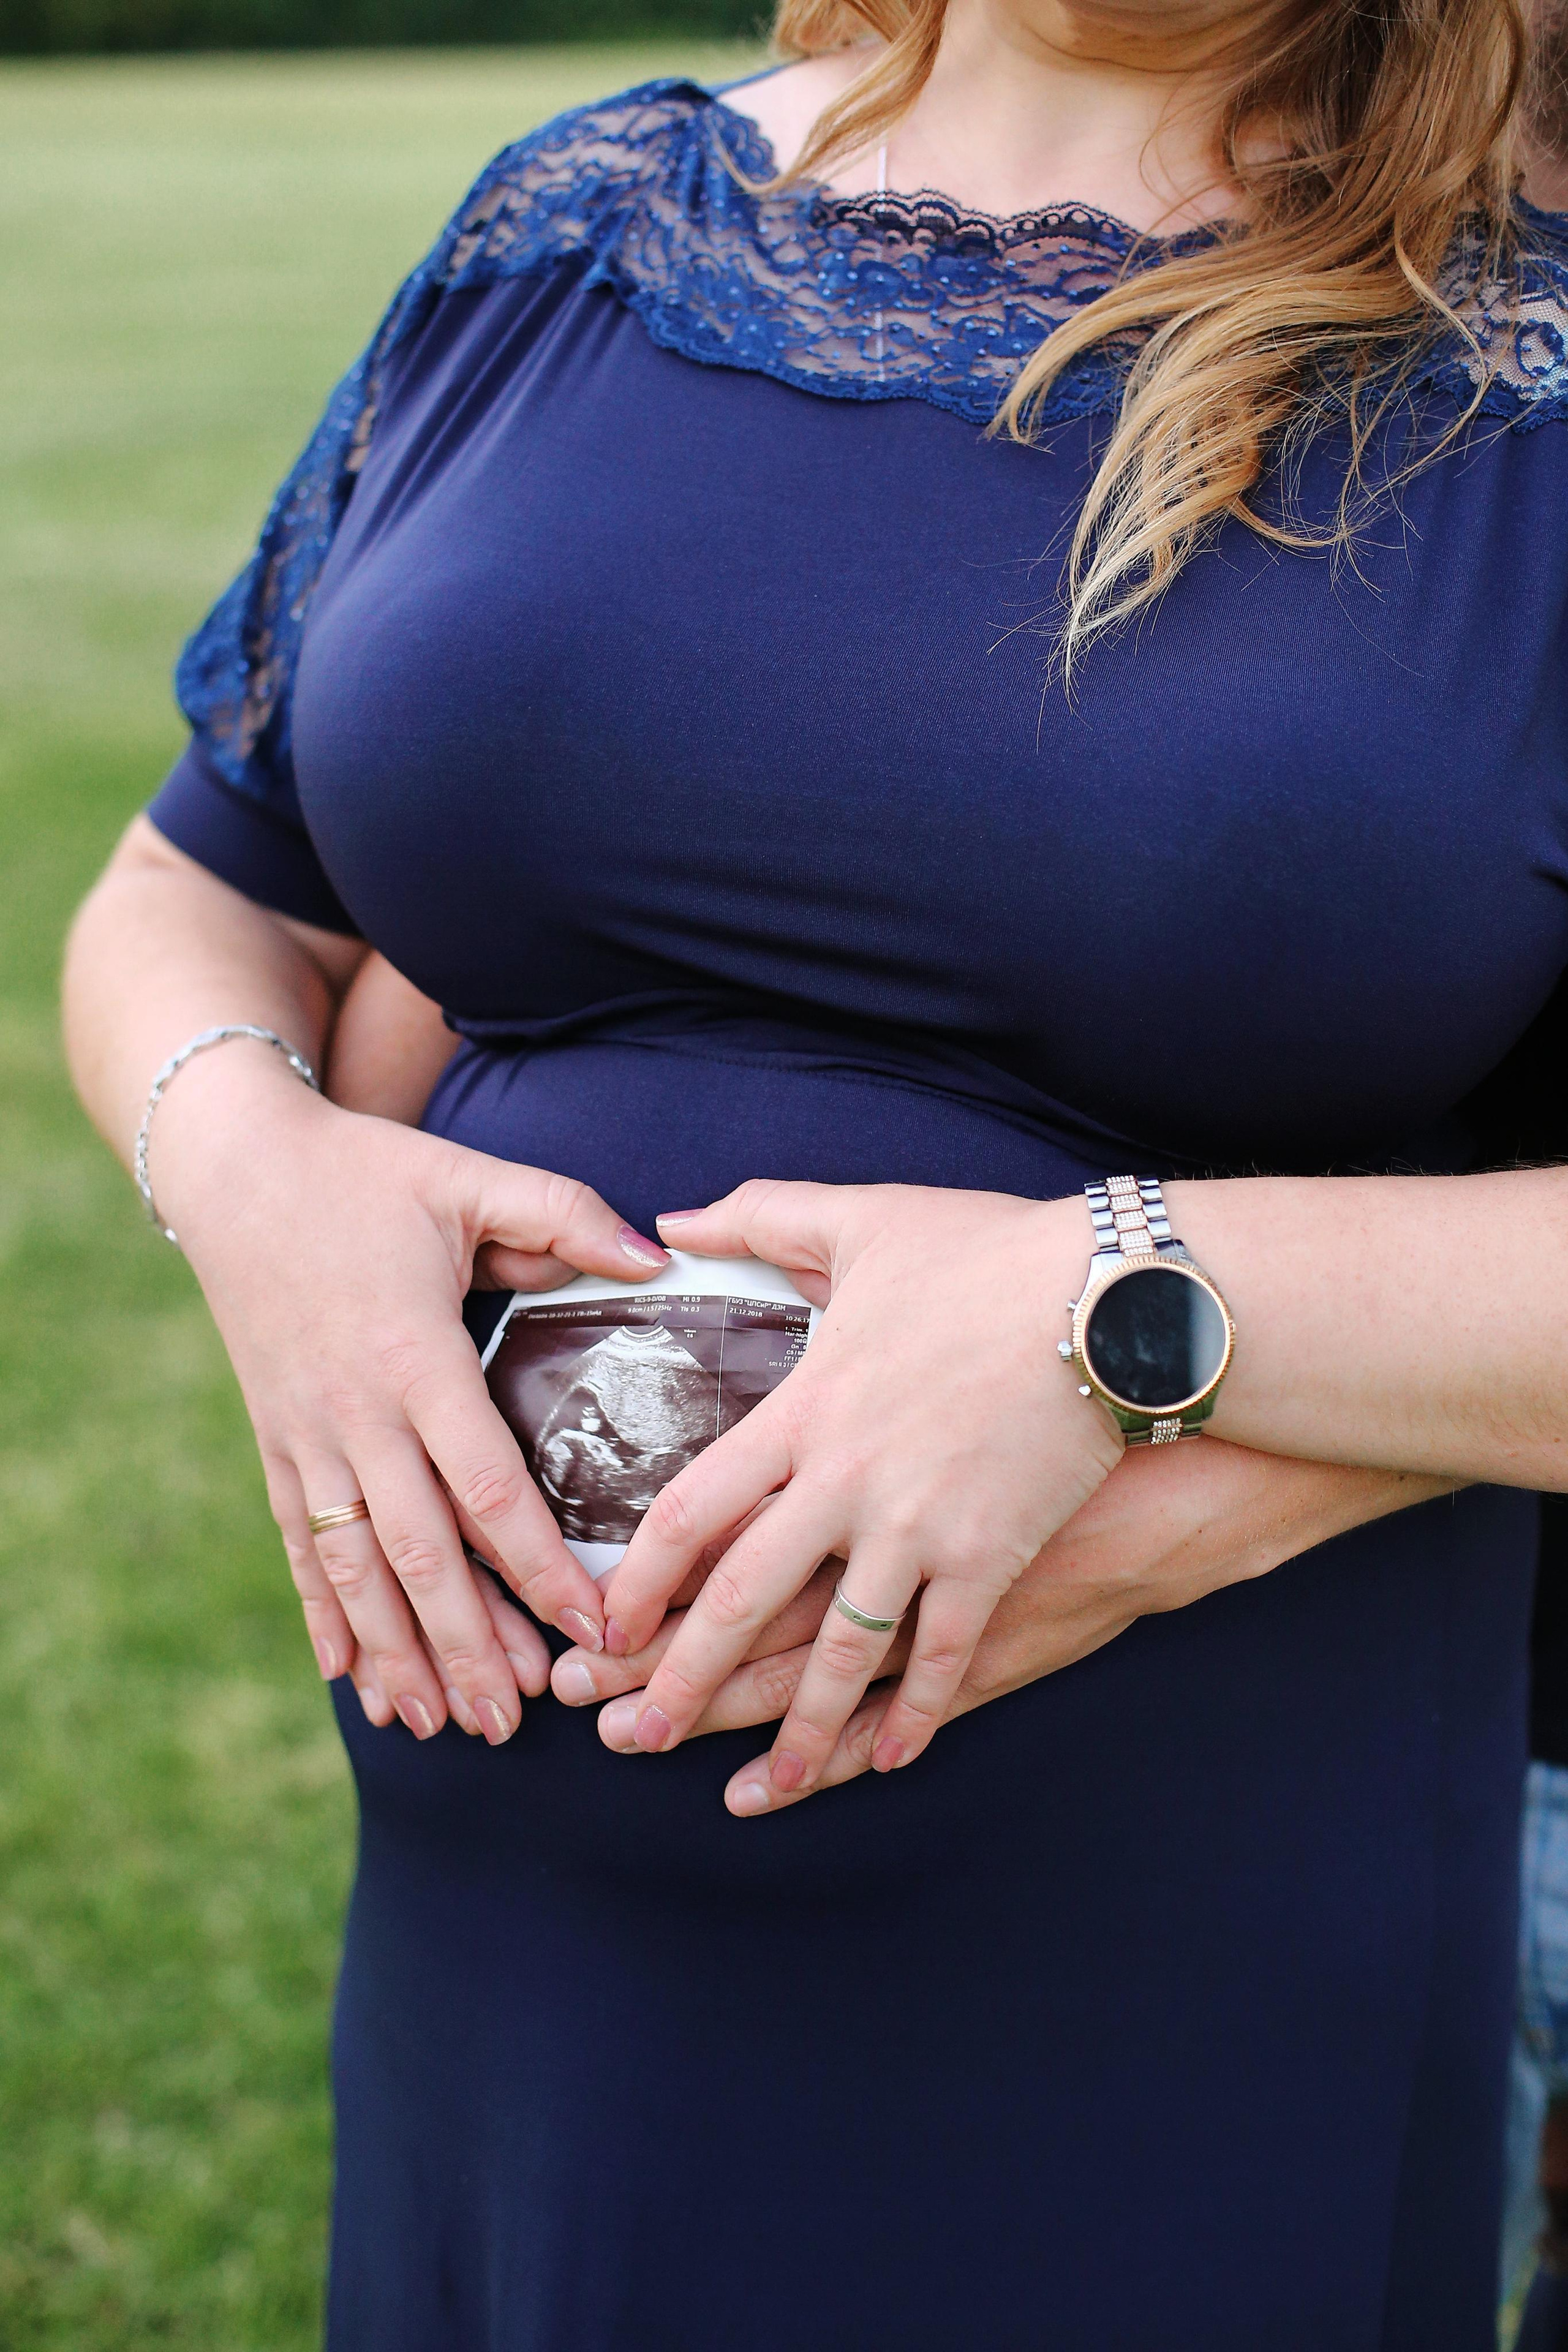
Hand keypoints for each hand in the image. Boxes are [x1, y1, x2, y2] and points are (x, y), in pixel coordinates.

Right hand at [150, 1042, 666, 1742]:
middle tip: (519, 1719)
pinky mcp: (273, 1443)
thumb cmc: (364, 1172)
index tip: (594, 1626)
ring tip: (441, 1725)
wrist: (234, 1167)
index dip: (540, 1567)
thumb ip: (566, 1215)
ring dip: (398, 1652)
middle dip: (470, 1644)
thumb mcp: (468, 1176)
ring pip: (355, 1569)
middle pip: (419, 1554)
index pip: (488, 1488)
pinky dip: (324, 1619)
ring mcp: (304, 1437)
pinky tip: (349, 1680)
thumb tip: (661, 1256)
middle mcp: (355, 1414)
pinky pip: (298, 1548)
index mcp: (416, 1357)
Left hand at [600, 1180, 1124, 1798]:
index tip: (603, 1625)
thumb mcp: (864, 1220)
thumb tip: (675, 1221)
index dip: (640, 1579)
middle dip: (683, 1677)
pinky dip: (915, 1714)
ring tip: (760, 1785)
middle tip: (636, 1735)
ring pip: (839, 1650)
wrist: (1116, 1297)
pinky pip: (943, 1655)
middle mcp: (847, 1481)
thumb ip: (760, 1218)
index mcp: (805, 1410)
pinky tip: (889, 1759)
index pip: (693, 1510)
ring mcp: (921, 1528)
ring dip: (795, 1726)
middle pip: (742, 1597)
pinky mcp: (994, 1558)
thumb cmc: (990, 1254)